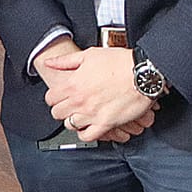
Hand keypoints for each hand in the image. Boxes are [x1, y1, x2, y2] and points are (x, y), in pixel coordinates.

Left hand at [42, 45, 158, 142]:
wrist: (142, 73)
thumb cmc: (119, 62)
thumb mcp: (88, 55)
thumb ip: (65, 61)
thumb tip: (49, 62)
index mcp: (72, 84)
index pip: (50, 98)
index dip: (53, 97)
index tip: (59, 96)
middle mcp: (79, 101)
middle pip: (57, 113)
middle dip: (61, 109)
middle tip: (68, 106)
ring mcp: (92, 114)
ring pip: (70, 125)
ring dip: (73, 120)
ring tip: (79, 115)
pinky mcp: (106, 124)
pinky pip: (87, 136)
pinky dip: (85, 134)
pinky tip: (88, 127)